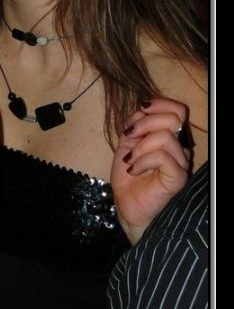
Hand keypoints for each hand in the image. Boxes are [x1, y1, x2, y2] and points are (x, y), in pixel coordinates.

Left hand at [111, 98, 190, 244]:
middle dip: (145, 123)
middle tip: (129, 137)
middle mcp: (180, 147)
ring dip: (140, 146)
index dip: (158, 105)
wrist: (127, 203)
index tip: (139, 111)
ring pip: (166, 136)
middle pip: (173, 118)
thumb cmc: (129, 175)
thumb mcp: (127, 143)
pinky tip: (134, 169)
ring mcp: (181, 162)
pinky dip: (142, 160)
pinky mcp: (179, 176)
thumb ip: (135, 124)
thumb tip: (142, 110)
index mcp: (169, 136)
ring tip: (130, 160)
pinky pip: (162, 157)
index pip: (177, 109)